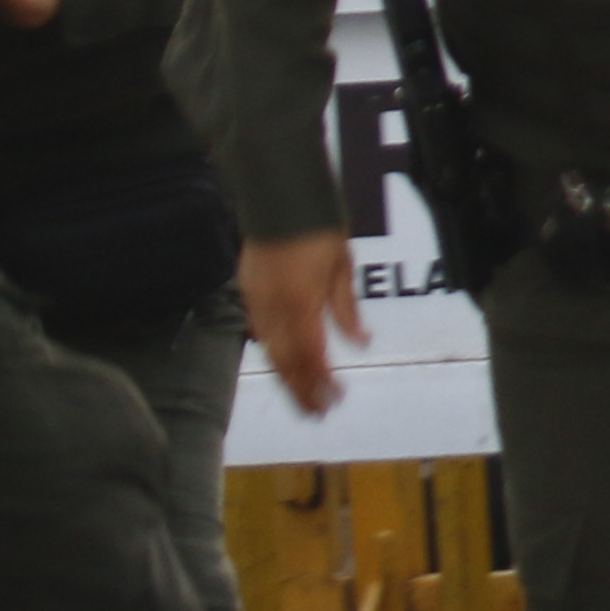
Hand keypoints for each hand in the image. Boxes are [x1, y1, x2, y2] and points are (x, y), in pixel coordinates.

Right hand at [241, 232, 365, 414]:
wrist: (281, 197)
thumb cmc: (320, 227)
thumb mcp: (343, 266)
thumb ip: (347, 310)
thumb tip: (360, 343)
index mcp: (301, 303)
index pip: (311, 355)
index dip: (322, 382)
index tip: (335, 400)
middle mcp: (274, 309)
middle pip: (287, 362)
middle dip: (303, 391)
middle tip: (319, 414)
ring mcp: (257, 303)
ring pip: (271, 353)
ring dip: (288, 379)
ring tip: (304, 401)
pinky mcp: (248, 295)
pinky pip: (262, 335)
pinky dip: (275, 356)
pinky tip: (286, 368)